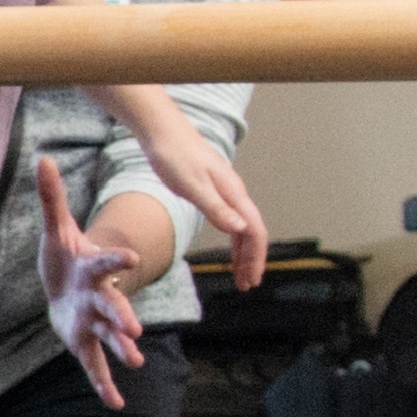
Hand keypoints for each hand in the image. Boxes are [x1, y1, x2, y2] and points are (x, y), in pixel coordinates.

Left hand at [34, 156, 144, 410]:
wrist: (67, 286)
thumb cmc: (65, 258)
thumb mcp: (57, 230)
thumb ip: (53, 198)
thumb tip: (42, 158)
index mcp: (94, 270)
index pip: (105, 263)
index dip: (115, 259)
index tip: (127, 257)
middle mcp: (101, 298)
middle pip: (113, 307)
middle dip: (123, 318)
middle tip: (135, 329)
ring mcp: (96, 322)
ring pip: (110, 337)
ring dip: (121, 349)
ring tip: (135, 360)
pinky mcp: (86, 343)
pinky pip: (96, 366)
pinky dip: (104, 384)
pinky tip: (116, 403)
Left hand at [115, 94, 267, 290]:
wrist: (160, 131)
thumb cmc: (173, 155)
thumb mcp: (191, 185)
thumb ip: (216, 208)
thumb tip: (242, 230)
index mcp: (233, 193)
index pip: (255, 231)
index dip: (255, 257)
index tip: (251, 280)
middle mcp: (234, 192)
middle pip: (252, 231)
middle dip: (252, 260)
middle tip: (247, 285)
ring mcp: (224, 190)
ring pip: (241, 226)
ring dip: (242, 252)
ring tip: (239, 274)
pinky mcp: (212, 189)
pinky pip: (229, 218)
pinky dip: (232, 237)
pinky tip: (228, 248)